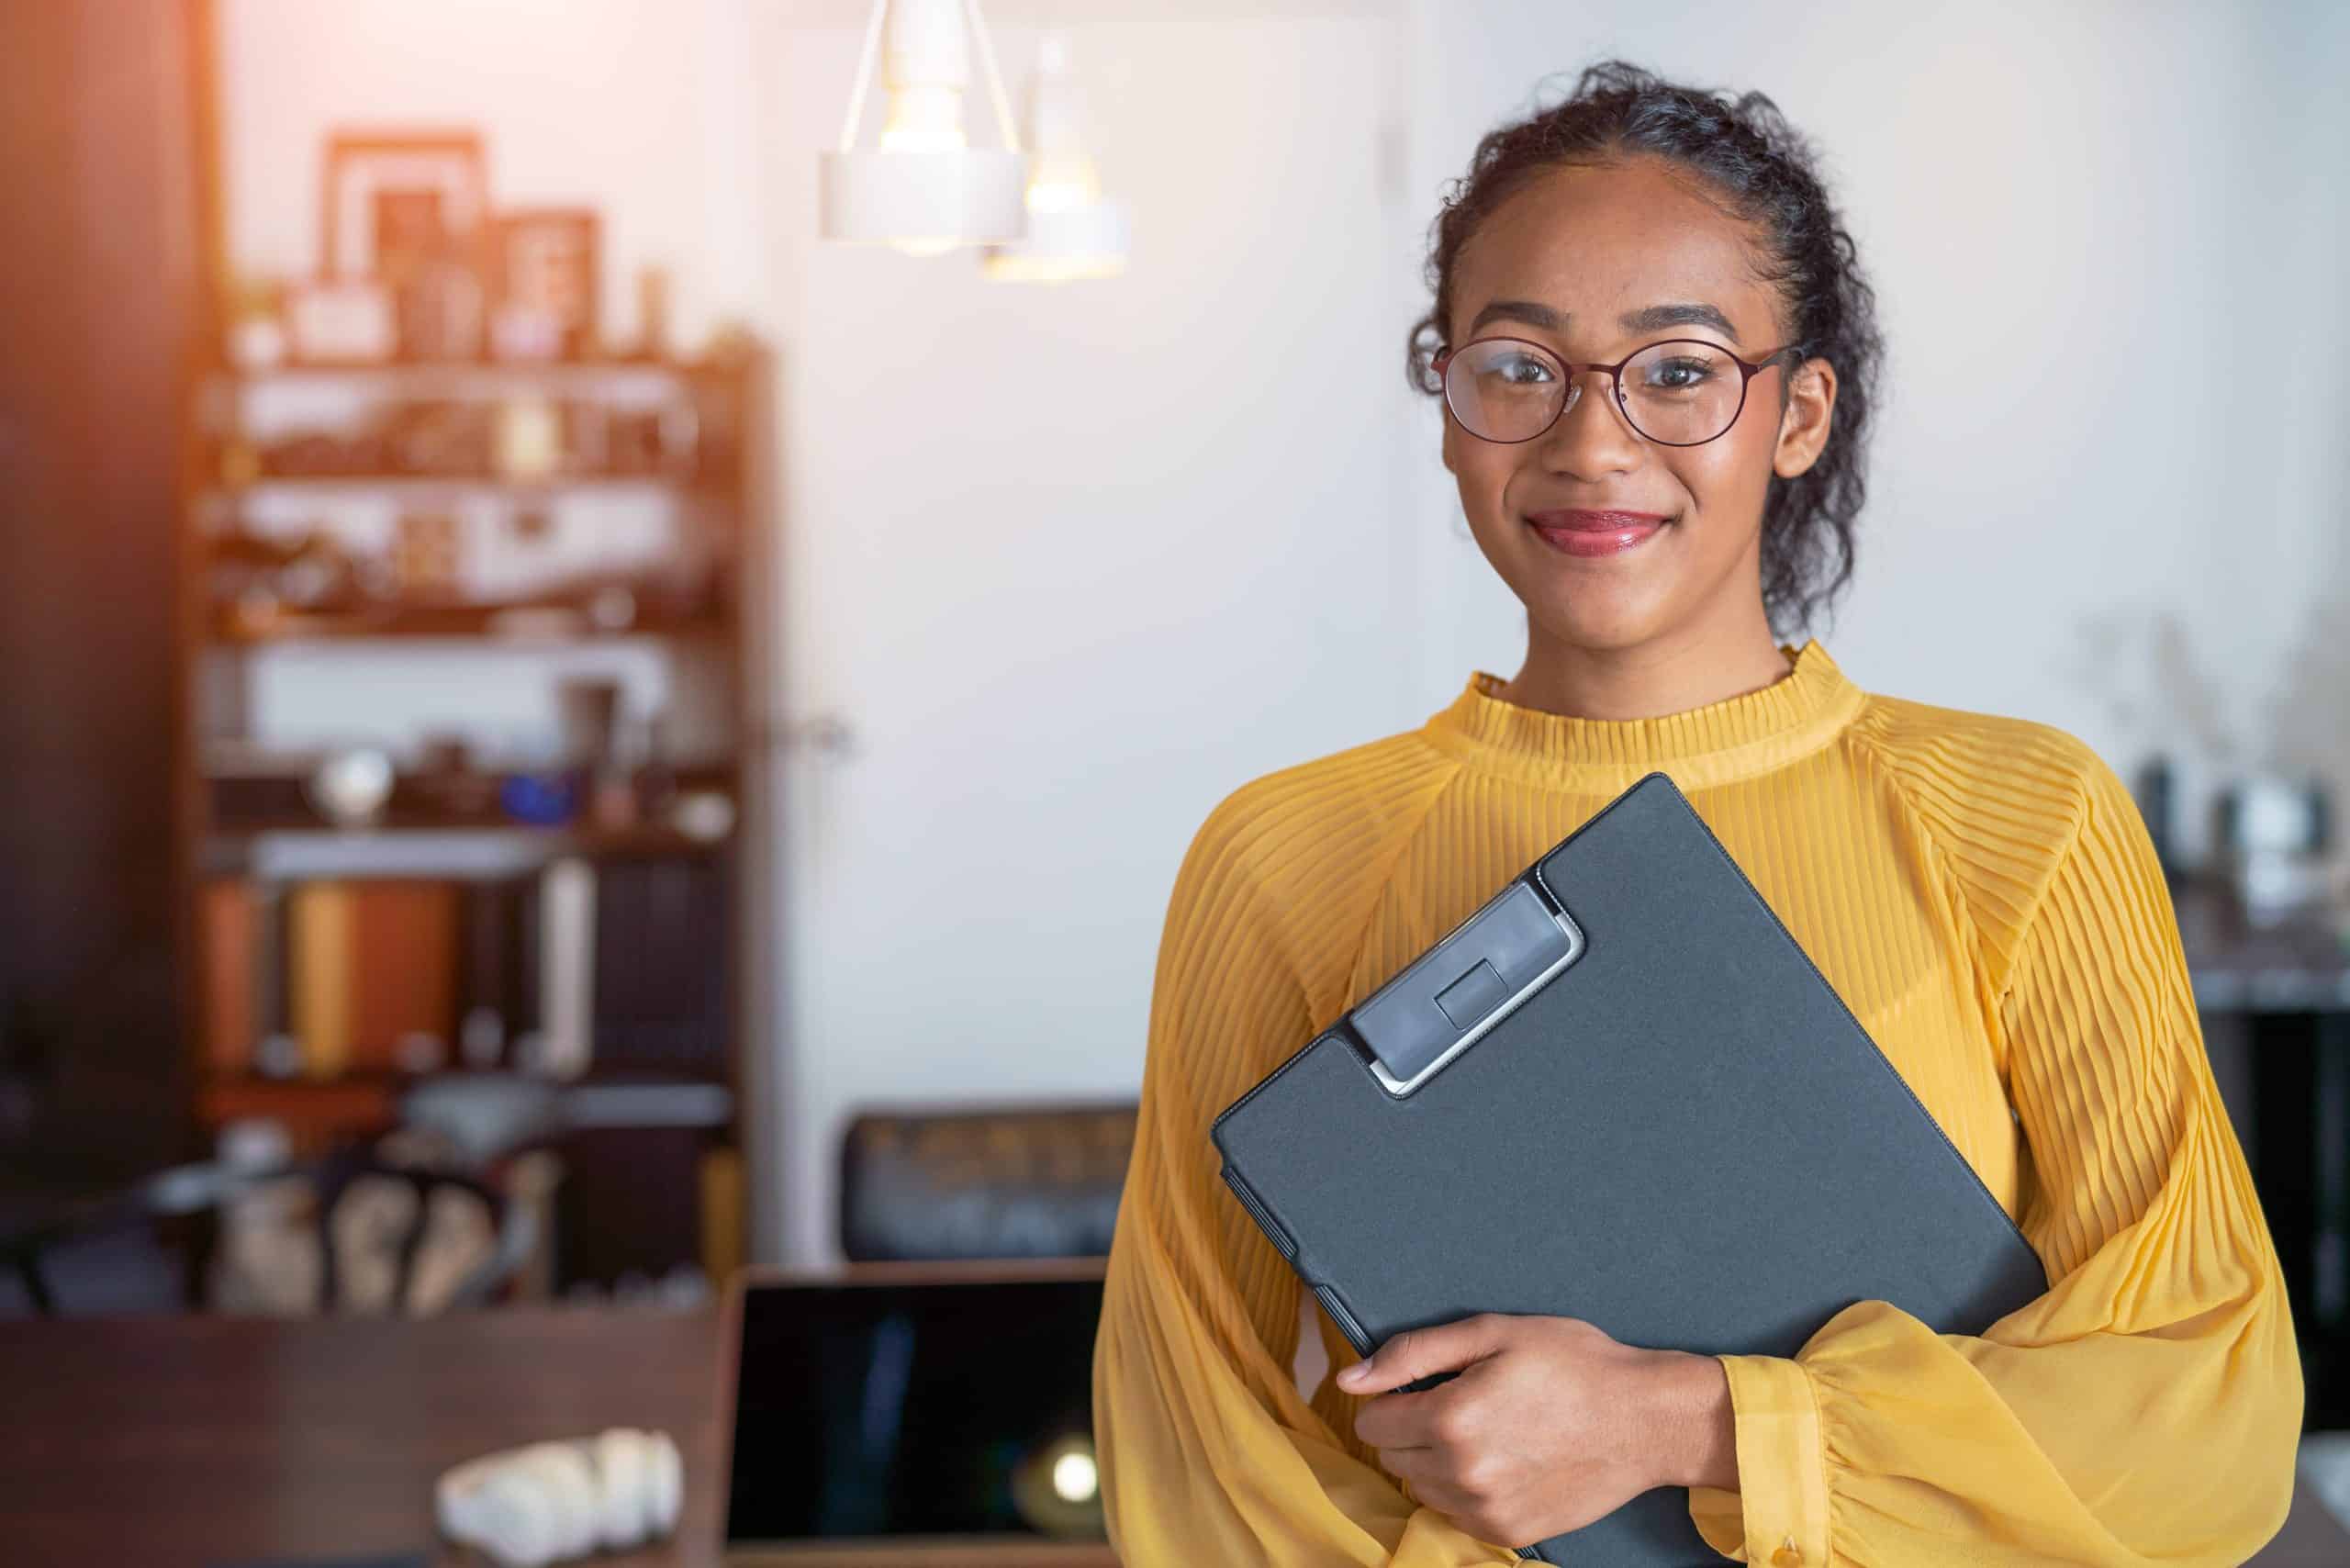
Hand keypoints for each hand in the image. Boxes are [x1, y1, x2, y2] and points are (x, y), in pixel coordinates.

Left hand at [1335, 1313, 1734, 1547]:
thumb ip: (1412, 1354)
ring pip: (1421, 1487)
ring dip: (1435, 1461)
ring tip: (1485, 1431)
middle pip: (1393, 1456)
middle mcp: (1462, 1473)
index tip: (1423, 1386)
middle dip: (1411, 1428)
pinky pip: (1455, 1513)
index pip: (1372, 1423)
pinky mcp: (1509, 1533)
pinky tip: (1502, 1460)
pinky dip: (1464, 1489)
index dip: (1391, 1399)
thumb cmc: (1573, 1364)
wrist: (1644, 1420)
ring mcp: (1486, 1510)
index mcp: (1451, 1419)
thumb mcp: (1491, 1334)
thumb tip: (1351, 1380)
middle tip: (1460, 1402)